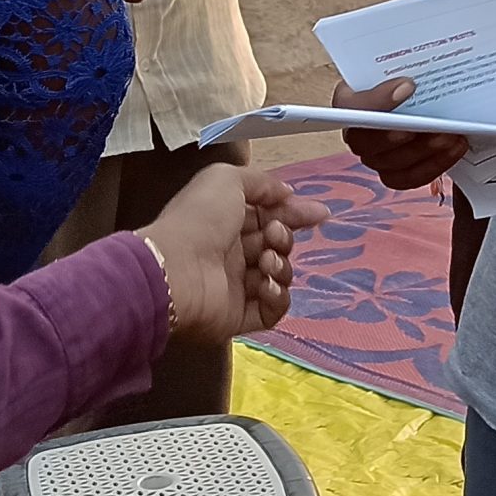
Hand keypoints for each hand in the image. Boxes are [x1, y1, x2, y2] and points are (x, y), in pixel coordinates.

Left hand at [135, 164, 330, 342]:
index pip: (270, 216)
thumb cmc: (199, 219)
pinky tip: (265, 284)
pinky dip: (277, 296)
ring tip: (265, 261)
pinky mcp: (240, 316)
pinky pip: (273, 308)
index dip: (295, 214)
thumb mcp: (227, 179)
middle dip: (285, 238)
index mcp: (227, 221)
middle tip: (273, 235)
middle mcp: (232, 252)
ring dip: (281, 265)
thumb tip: (288, 194)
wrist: (175, 270)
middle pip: (278, 245)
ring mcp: (236, 286)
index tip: (320, 214)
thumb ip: (262, 182)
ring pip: (279, 275)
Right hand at [334, 77, 465, 189]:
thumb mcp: (406, 63)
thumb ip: (406, 66)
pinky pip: (407, 178)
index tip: (409, 86)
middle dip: (399, 134)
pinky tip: (454, 148)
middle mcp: (356, 132)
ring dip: (422, 151)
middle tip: (433, 124)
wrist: (421, 98)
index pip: (349, 105)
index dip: (377, 100)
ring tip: (451, 136)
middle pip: (365, 142)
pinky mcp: (393, 173)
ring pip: (388, 163)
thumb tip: (414, 78)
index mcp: (348, 100)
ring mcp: (374, 156)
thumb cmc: (409, 76)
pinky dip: (432, 166)